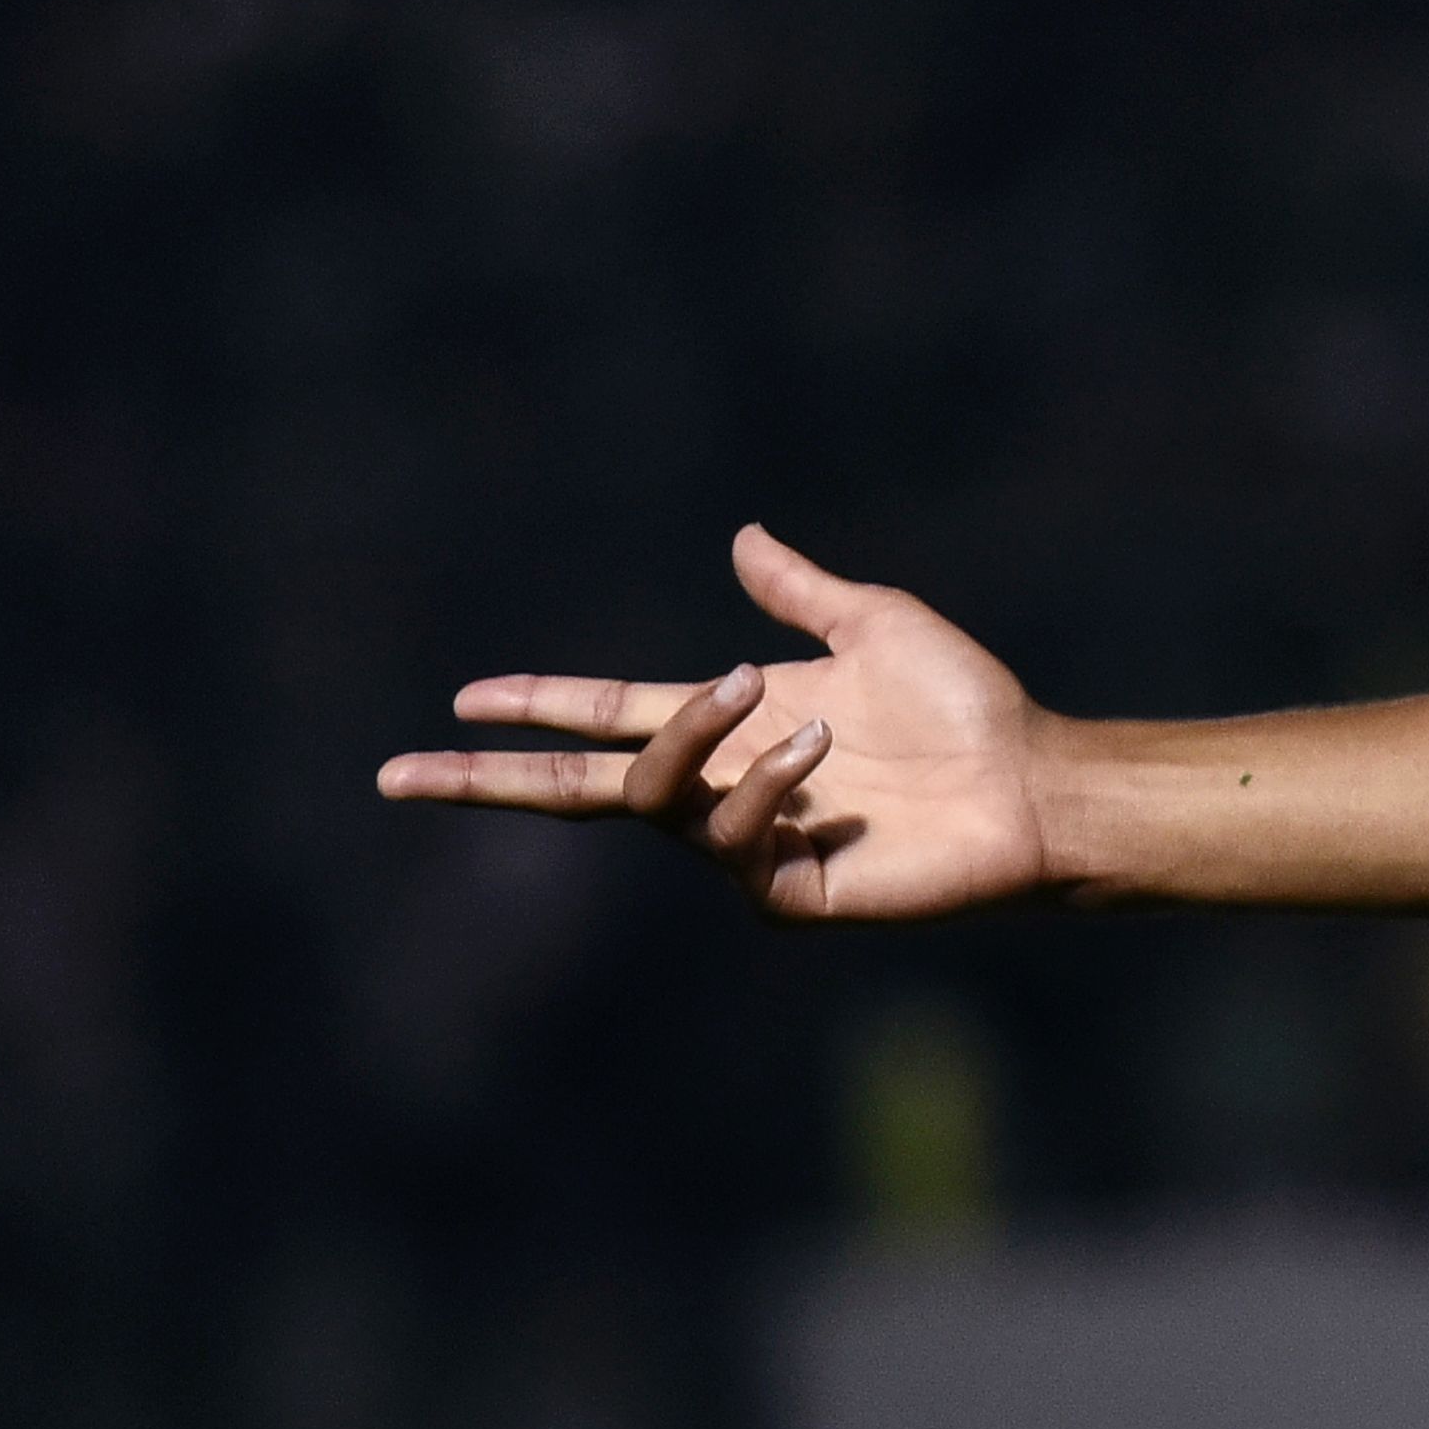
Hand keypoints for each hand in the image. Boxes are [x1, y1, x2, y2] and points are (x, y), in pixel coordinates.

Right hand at [376, 525, 1054, 917]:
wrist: (1031, 779)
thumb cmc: (967, 706)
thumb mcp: (877, 625)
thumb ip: (801, 593)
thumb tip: (744, 537)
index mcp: (734, 726)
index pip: (606, 716)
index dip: (534, 705)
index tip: (460, 698)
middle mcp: (724, 787)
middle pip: (577, 787)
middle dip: (487, 780)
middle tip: (397, 773)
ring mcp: (747, 845)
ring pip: (656, 797)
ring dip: (699, 738)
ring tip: (771, 700)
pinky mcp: (785, 891)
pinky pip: (733, 841)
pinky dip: (768, 788)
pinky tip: (825, 757)